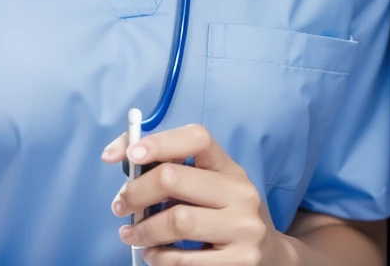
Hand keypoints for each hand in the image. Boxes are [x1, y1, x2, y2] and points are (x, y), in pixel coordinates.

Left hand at [101, 123, 295, 264]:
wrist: (272, 257)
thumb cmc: (226, 214)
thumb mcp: (210, 185)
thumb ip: (172, 168)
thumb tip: (117, 154)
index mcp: (229, 166)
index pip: (197, 137)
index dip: (159, 141)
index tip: (131, 155)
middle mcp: (240, 192)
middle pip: (174, 178)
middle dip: (136, 191)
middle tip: (119, 205)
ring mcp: (243, 228)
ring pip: (177, 221)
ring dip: (144, 230)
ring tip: (131, 235)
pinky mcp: (240, 263)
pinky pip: (187, 260)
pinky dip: (161, 258)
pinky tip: (153, 254)